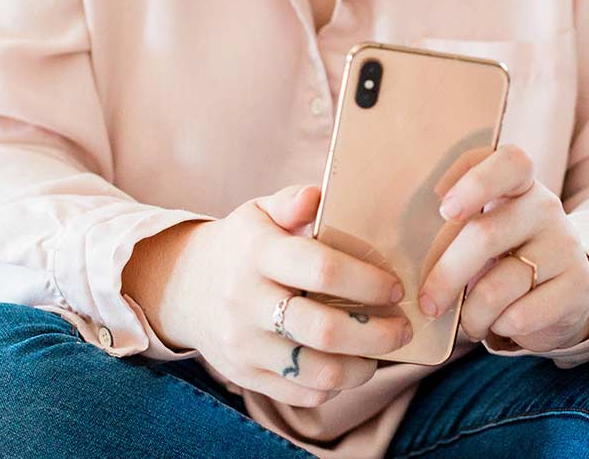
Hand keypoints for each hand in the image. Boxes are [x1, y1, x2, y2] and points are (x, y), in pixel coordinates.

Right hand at [123, 185, 412, 407]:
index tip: (396, 287)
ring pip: (316, 371)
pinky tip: (349, 366)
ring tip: (382, 352)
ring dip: (362, 367)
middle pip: (324, 329)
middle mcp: (247, 301)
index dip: (367, 281)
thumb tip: (317, 195)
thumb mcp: (260, 212)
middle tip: (404, 327)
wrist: (184, 287)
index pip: (321, 270)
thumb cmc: (244, 244)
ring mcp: (244, 344)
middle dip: (377, 333)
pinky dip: (334, 386)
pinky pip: (300, 393)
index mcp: (258, 253)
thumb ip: (292, 201)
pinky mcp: (245, 376)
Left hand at [418, 144, 588, 352]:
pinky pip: (519, 316)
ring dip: (471, 315)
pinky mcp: (577, 288)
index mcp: (520, 185)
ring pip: (497, 287)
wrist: (562, 295)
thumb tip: (410, 248)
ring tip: (468, 322)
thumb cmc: (505, 257)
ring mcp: (565, 247)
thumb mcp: (486, 230)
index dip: (476, 181)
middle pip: (484, 235)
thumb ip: (457, 226)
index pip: (510, 162)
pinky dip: (498, 328)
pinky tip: (499, 324)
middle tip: (428, 303)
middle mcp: (546, 208)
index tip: (445, 209)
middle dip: (445, 276)